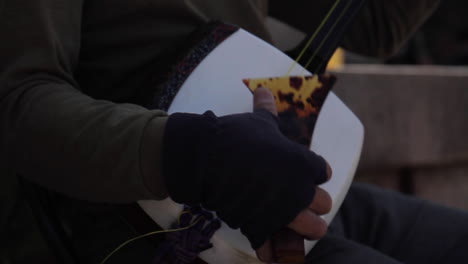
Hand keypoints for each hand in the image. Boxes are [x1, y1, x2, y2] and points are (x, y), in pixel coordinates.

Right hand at [163, 87, 331, 249]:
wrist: (205, 156)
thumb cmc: (235, 136)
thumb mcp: (257, 122)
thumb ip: (267, 109)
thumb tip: (265, 89)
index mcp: (303, 163)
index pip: (323, 172)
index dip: (314, 173)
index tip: (301, 172)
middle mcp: (300, 189)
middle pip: (324, 204)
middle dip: (313, 204)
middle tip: (296, 199)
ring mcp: (283, 211)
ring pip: (312, 230)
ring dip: (303, 229)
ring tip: (290, 225)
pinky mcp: (262, 226)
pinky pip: (276, 246)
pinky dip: (273, 250)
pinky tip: (268, 247)